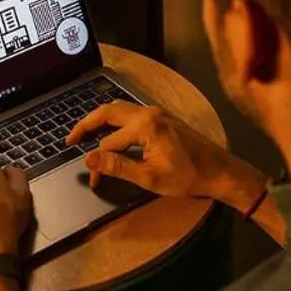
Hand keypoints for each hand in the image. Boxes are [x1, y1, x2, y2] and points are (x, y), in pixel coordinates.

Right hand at [65, 102, 265, 211]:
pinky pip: (131, 112)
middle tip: (70, 139)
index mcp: (144, 126)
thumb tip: (90, 160)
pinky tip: (111, 131)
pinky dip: (115, 120)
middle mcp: (148, 112)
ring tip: (85, 133)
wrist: (219, 171)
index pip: (108, 143)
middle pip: (107, 112)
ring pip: (119, 109)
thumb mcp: (149, 178)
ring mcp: (156, 112)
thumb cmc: (187, 177)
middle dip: (86, 124)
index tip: (92, 180)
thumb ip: (117, 167)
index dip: (97, 163)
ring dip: (100, 120)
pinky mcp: (162, 117)